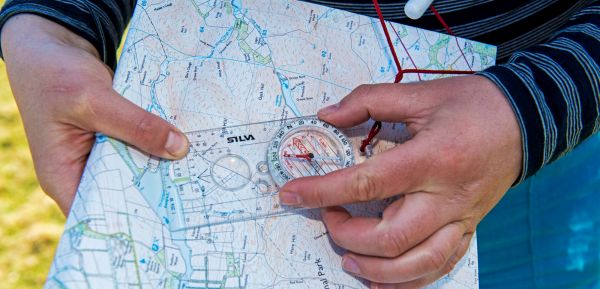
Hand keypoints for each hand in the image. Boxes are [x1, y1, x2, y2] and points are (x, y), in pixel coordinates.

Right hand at [2, 15, 188, 214]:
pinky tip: (189, 148)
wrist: (52, 45)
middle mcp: (82, 172)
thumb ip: (135, 125)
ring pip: (139, 169)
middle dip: (158, 193)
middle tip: (198, 195)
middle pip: (126, 194)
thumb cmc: (54, 74)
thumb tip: (180, 148)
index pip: (100, 215)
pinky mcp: (116, 138)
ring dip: (164, 167)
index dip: (133, 221)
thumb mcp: (93, 99)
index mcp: (64, 177)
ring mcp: (101, 155)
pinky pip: (142, 148)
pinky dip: (161, 146)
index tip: (172, 220)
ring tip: (202, 173)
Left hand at [279, 76, 521, 287]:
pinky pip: (440, 267)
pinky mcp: (468, 228)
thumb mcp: (419, 93)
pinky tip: (383, 279)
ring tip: (348, 258)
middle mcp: (447, 197)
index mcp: (431, 158)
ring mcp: (461, 219)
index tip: (290, 193)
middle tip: (328, 218)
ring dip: (375, 269)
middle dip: (347, 234)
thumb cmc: (472, 103)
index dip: (322, 191)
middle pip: (390, 237)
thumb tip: (326, 116)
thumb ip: (368, 101)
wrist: (527, 119)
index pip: (367, 183)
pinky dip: (409, 281)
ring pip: (417, 265)